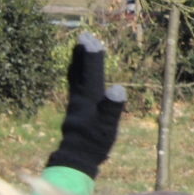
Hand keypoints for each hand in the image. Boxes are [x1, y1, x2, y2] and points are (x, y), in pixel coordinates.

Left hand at [47, 31, 126, 178]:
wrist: (76, 159)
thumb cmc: (95, 144)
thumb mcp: (107, 128)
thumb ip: (112, 108)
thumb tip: (118, 88)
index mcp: (88, 100)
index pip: (92, 74)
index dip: (93, 57)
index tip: (92, 39)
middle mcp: (79, 98)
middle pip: (81, 71)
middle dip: (84, 54)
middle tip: (85, 35)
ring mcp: (75, 103)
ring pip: (76, 77)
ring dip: (79, 61)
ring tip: (80, 47)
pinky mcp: (75, 108)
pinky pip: (75, 85)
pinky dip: (77, 73)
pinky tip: (78, 72)